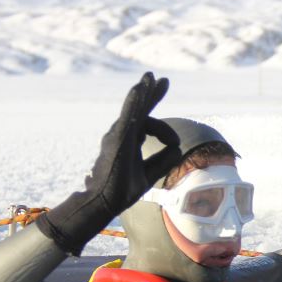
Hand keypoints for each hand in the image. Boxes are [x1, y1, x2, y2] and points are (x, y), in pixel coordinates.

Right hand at [37, 72, 180, 254]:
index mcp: (130, 140)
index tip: (174, 141)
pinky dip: (134, 103)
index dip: (165, 130)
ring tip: (150, 78)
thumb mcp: (149, 173)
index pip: (148, 123)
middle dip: (151, 93)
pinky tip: (140, 89)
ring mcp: (117, 135)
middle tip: (161, 79)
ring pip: (133, 110)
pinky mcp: (117, 140)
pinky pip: (127, 118)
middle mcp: (121, 133)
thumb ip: (164, 161)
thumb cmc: (121, 189)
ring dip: (143, 93)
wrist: (102, 203)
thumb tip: (179, 148)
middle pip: (139, 109)